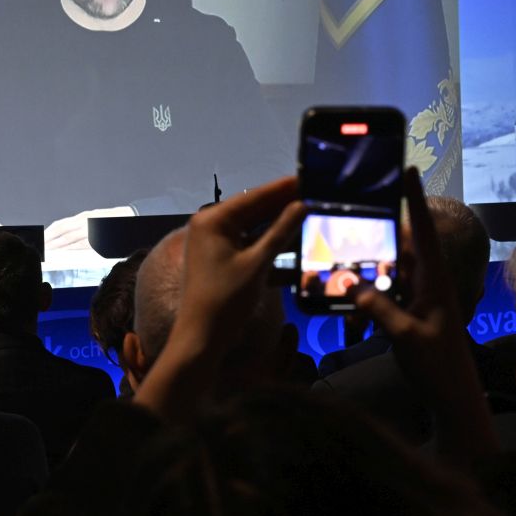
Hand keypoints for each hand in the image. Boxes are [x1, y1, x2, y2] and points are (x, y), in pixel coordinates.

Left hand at [43, 205, 134, 252]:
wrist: (131, 217)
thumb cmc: (113, 222)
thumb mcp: (95, 221)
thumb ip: (82, 227)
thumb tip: (68, 236)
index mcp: (83, 217)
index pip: (61, 224)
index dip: (49, 233)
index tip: (41, 240)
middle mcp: (85, 220)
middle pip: (62, 230)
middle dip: (49, 240)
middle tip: (40, 248)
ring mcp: (92, 227)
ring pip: (70, 237)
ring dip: (58, 245)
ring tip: (48, 252)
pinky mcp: (99, 235)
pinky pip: (83, 243)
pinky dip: (73, 248)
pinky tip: (65, 252)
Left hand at [133, 177, 303, 419]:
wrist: (201, 338)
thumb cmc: (226, 300)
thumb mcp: (257, 263)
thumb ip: (281, 232)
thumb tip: (302, 205)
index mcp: (212, 220)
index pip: (254, 196)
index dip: (283, 188)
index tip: (308, 177)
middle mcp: (209, 225)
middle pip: (253, 208)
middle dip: (282, 203)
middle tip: (314, 193)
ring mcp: (212, 241)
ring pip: (252, 224)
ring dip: (277, 221)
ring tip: (308, 211)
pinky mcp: (219, 257)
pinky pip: (247, 240)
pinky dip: (267, 239)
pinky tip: (290, 236)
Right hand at [354, 169, 494, 460]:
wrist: (453, 401)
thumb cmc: (438, 367)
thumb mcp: (404, 336)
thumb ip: (377, 308)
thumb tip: (349, 283)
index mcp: (435, 280)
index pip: (424, 230)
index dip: (414, 199)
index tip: (407, 170)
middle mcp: (428, 283)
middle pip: (397, 249)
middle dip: (372, 242)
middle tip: (345, 229)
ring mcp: (418, 300)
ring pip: (385, 276)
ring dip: (364, 280)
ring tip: (337, 275)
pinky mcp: (409, 316)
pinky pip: (383, 300)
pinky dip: (366, 304)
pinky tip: (346, 315)